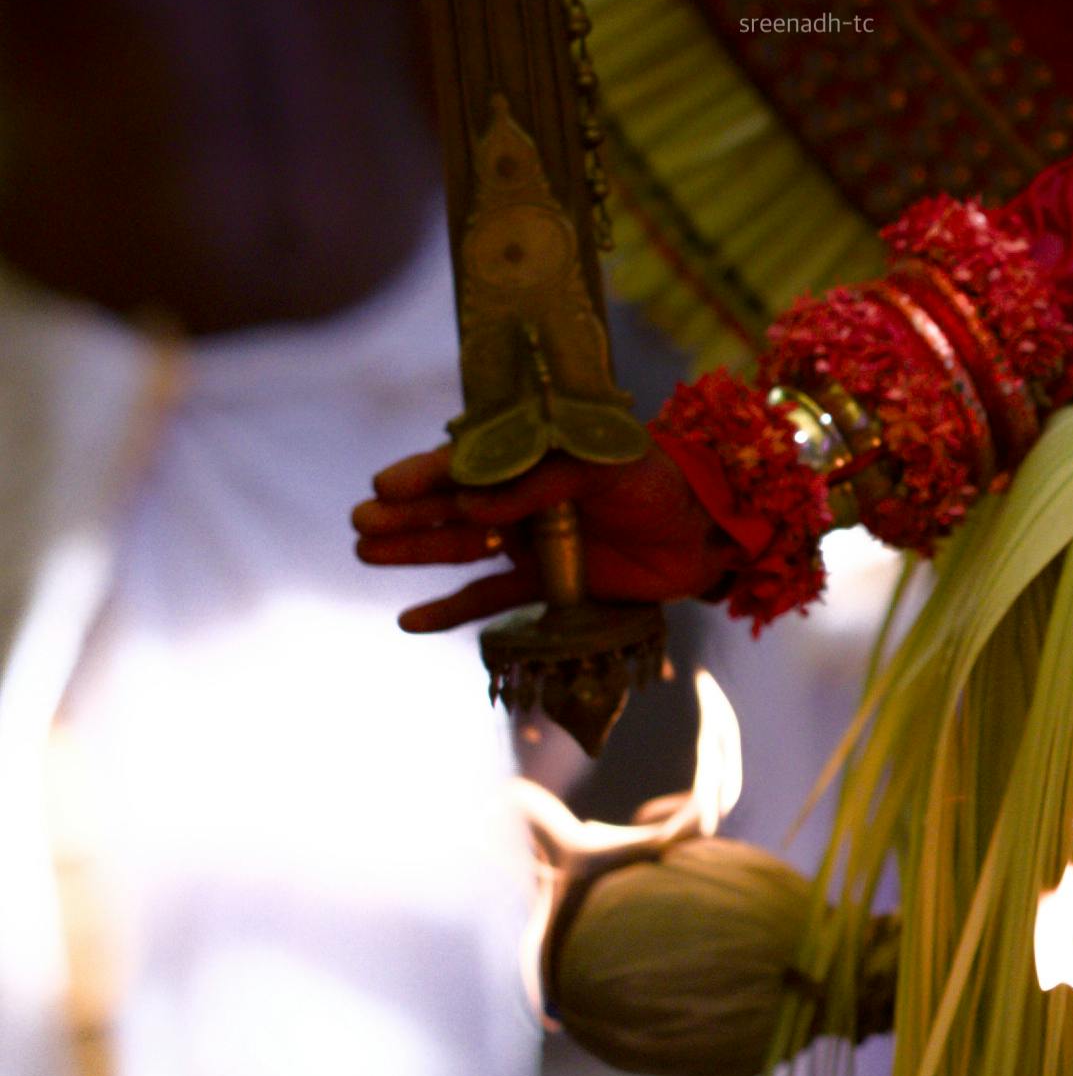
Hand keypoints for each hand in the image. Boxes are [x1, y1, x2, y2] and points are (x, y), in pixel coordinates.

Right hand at [354, 436, 728, 634]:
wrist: (708, 534)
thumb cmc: (661, 482)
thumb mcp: (607, 465)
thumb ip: (543, 481)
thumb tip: (477, 508)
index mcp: (536, 455)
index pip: (471, 461)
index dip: (428, 472)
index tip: (387, 484)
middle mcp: (524, 496)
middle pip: (454, 506)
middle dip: (407, 513)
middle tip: (361, 521)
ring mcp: (530, 541)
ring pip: (461, 548)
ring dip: (413, 551)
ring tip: (365, 552)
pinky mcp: (545, 584)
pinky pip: (490, 599)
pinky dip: (452, 611)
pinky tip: (409, 620)